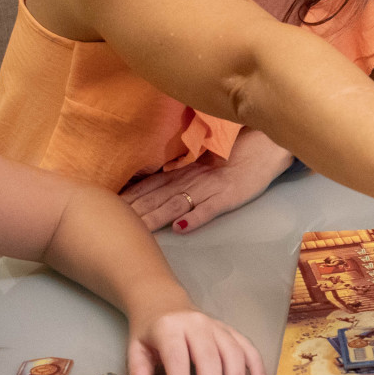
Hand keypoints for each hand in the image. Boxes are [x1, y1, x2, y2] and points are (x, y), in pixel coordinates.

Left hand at [120, 128, 293, 233]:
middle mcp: (192, 178)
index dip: (130, 196)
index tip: (107, 207)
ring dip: (157, 216)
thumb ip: (180, 169)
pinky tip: (181, 228)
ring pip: (178, 203)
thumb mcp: (203, 158)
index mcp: (184, 169)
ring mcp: (211, 187)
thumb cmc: (235, 151)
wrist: (266, 144)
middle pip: (158, 196)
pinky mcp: (230, 196)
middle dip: (135, 210)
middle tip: (111, 223)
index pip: (151, 184)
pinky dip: (195, 218)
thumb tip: (152, 181)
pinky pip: (210, 208)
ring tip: (138, 229)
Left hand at [126, 305, 269, 374]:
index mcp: (169, 328)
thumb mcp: (136, 348)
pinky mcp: (229, 330)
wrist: (163, 302)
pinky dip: (256, 365)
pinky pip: (246, 346)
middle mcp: (196, 324)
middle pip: (209, 356)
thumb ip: (138, 373)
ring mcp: (216, 326)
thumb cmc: (149, 330)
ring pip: (232, 351)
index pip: (177, 356)